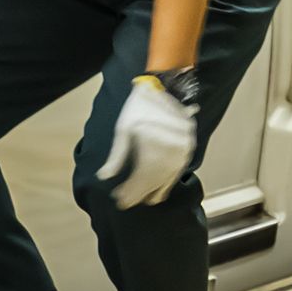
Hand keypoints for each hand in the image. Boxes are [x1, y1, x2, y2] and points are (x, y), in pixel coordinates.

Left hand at [104, 77, 198, 208]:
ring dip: (154, 190)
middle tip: (124, 202)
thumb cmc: (138, 109)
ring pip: (167, 178)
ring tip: (141, 200)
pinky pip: (177, 171)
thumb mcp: (123, 130)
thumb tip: (104, 177)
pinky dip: (166, 183)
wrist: (163, 89)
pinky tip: (158, 192)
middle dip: (139, 193)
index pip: (142, 178)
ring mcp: (183, 151)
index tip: (119, 200)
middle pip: (154, 180)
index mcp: (154, 146)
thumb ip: (116, 156)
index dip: (130, 192)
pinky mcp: (187, 149)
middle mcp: (172, 151)